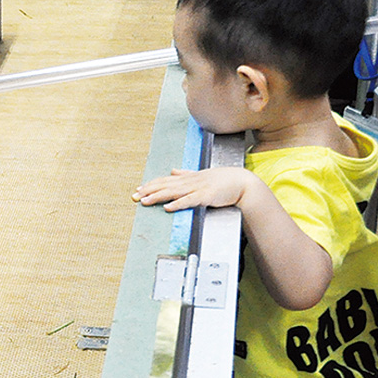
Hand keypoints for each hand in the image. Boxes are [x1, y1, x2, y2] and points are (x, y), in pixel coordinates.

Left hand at [133, 165, 332, 310]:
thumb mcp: (202, 175)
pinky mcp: (206, 196)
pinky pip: (189, 201)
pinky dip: (178, 203)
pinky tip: (167, 207)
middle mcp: (190, 181)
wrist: (243, 183)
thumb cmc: (224, 180)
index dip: (151, 185)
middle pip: (165, 185)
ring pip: (173, 192)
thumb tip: (173, 170)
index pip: (165, 181)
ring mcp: (198, 188)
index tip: (137, 189)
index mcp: (188, 177)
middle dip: (148, 191)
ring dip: (158, 196)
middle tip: (134, 196)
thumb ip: (186, 173)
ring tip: (144, 201)